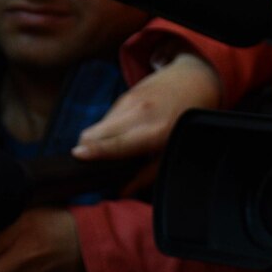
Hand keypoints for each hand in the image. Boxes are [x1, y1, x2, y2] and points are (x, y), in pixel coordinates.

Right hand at [72, 53, 221, 162]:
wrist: (195, 79)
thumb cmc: (186, 121)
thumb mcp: (172, 151)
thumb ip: (147, 174)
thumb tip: (123, 192)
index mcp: (154, 132)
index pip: (117, 143)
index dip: (96, 150)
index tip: (77, 155)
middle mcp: (139, 114)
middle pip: (96, 131)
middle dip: (86, 147)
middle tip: (87, 161)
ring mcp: (130, 100)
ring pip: (98, 123)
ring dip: (95, 137)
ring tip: (104, 148)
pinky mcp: (125, 93)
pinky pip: (107, 115)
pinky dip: (106, 127)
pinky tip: (117, 133)